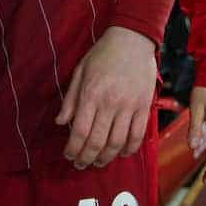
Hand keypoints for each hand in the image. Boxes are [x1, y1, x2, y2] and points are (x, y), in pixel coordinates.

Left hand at [55, 26, 156, 169]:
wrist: (132, 41)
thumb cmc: (102, 55)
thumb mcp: (80, 72)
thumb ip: (71, 99)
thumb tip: (60, 122)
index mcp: (91, 94)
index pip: (80, 130)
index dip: (73, 148)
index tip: (68, 155)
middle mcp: (110, 103)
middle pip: (97, 141)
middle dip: (87, 157)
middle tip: (80, 165)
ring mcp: (129, 106)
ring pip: (117, 142)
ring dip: (106, 157)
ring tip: (98, 163)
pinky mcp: (144, 107)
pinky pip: (138, 135)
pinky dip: (129, 148)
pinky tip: (121, 154)